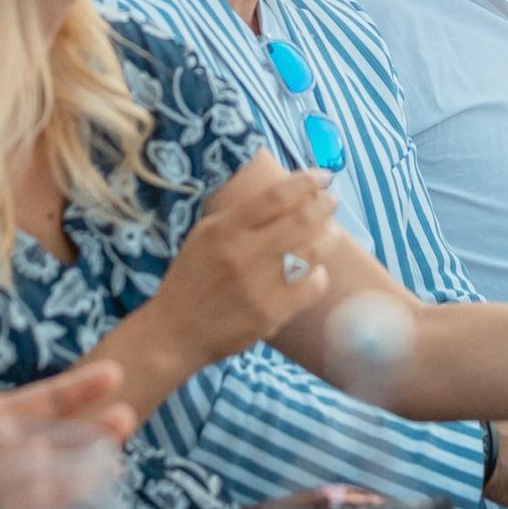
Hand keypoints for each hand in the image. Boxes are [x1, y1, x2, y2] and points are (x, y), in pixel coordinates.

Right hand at [156, 168, 338, 366]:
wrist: (177, 331)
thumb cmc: (193, 277)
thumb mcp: (205, 234)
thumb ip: (242, 215)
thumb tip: (289, 193)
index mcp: (224, 229)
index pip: (275, 196)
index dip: (306, 182)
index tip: (323, 177)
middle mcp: (243, 254)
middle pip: (301, 220)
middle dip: (324, 206)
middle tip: (330, 202)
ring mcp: (260, 286)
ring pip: (313, 252)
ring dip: (329, 237)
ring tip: (330, 232)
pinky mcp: (272, 314)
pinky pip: (312, 286)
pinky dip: (319, 274)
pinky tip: (314, 270)